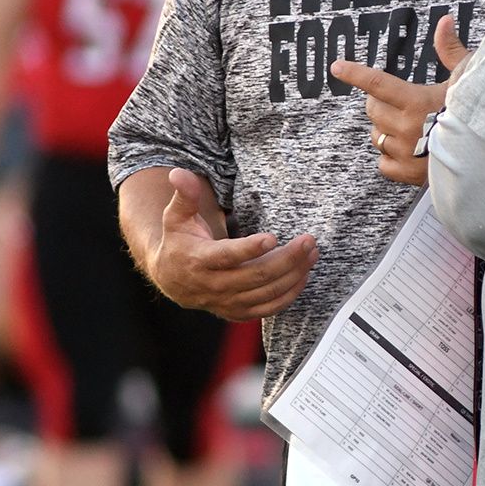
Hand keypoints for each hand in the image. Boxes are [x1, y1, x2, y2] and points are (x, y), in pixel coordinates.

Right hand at [150, 167, 318, 320]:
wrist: (172, 280)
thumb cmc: (179, 243)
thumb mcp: (176, 217)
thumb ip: (184, 196)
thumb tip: (179, 173)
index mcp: (199, 260)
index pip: (227, 257)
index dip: (250, 249)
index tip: (273, 237)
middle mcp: (214, 285)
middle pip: (256, 275)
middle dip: (287, 259)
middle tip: (308, 241)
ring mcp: (227, 302)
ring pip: (267, 293)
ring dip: (294, 274)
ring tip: (312, 254)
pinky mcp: (238, 312)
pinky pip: (269, 308)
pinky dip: (289, 294)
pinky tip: (303, 276)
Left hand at [332, 16, 472, 185]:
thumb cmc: (479, 113)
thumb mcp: (468, 78)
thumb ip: (451, 50)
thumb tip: (445, 20)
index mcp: (416, 101)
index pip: (376, 83)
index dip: (354, 73)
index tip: (337, 67)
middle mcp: (406, 127)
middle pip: (372, 110)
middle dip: (379, 103)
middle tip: (400, 103)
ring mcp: (406, 153)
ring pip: (376, 136)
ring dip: (386, 130)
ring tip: (410, 128)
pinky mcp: (409, 175)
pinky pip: (383, 163)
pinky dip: (390, 158)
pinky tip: (407, 152)